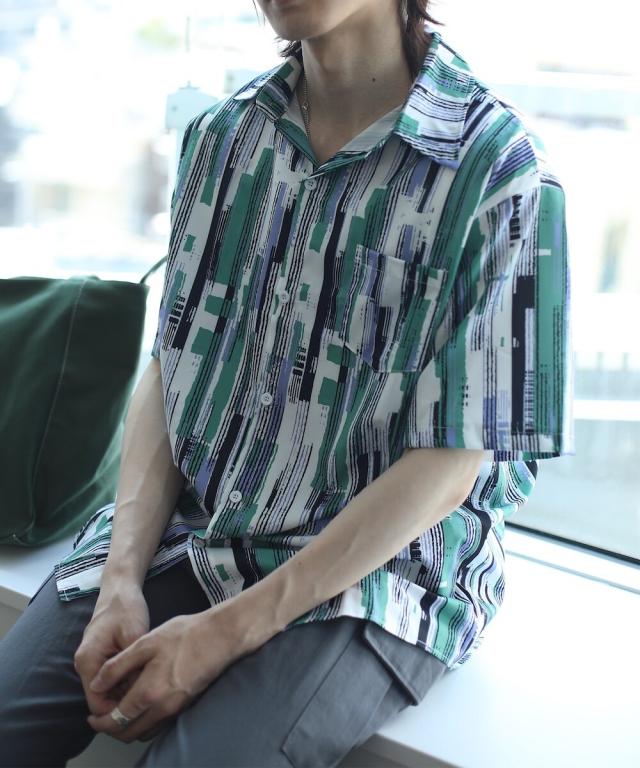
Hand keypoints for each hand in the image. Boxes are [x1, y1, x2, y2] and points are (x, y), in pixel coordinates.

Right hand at [73, 578, 149, 719]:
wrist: (120, 588)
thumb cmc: (127, 608)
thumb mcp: (135, 635)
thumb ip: (133, 666)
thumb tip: (139, 693)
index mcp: (88, 661)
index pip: (98, 703)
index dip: (119, 710)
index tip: (142, 707)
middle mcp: (84, 664)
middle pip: (101, 698)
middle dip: (123, 701)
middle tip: (148, 696)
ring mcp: (90, 661)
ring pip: (106, 688)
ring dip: (124, 690)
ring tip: (147, 684)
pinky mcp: (98, 656)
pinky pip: (109, 677)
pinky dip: (124, 679)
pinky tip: (141, 673)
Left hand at [85, 606, 244, 742]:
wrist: (220, 636)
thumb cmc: (183, 635)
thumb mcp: (145, 643)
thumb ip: (118, 666)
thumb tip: (97, 685)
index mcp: (148, 693)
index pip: (117, 719)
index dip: (100, 722)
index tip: (91, 717)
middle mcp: (162, 708)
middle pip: (130, 733)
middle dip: (111, 730)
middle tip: (101, 718)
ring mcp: (176, 709)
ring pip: (145, 732)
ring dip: (129, 728)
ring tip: (119, 711)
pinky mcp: (186, 705)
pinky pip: (159, 724)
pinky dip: (145, 722)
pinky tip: (142, 705)